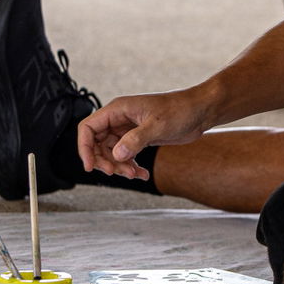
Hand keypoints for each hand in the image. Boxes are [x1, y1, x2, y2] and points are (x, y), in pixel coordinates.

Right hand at [78, 90, 211, 178]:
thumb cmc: (180, 109)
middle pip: (97, 144)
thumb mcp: (157, 125)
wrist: (200, 111)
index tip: (90, 166)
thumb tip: (117, 154)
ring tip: (136, 175)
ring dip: (120, 167)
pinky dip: (131, 166)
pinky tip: (143, 174)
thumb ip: (136, 139)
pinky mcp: (139, 138)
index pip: (88, 128)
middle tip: (118, 173)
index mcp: (118, 109)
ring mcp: (129, 129)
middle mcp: (120, 119)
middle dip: (105, 161)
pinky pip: (126, 155)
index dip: (84, 148)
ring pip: (112, 152)